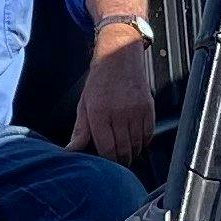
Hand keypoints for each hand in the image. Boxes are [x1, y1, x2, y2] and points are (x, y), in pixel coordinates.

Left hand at [71, 31, 157, 162]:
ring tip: (127, 153)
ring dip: (133, 153)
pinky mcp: (149, 108)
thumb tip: (71, 150)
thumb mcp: (84, 104)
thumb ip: (80, 130)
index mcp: (99, 113)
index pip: (107, 149)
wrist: (119, 56)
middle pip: (124, 150)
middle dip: (121, 160)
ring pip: (137, 145)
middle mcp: (119, 113)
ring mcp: (136, 111)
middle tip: (117, 162)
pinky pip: (149, 134)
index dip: (108, 161)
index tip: (107, 164)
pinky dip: (143, 142)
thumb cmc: (100, 80)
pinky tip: (137, 141)